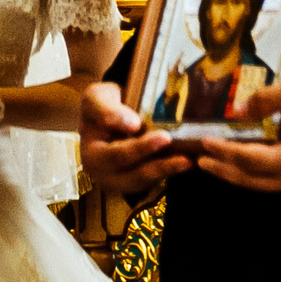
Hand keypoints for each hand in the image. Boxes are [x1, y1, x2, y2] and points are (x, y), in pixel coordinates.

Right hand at [79, 82, 191, 196]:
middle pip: (132, 172)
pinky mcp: (138, 182)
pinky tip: (189, 161)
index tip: (154, 133)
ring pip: (145, 180)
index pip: (115, 154)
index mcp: (91, 155)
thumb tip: (131, 124)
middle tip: (175, 147)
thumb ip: (106, 110)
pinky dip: (171, 171)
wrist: (111, 115)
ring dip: (167, 170)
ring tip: (188, 161)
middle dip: (155, 161)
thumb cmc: (103, 105)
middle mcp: (105, 174)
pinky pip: (154, 181)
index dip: (138, 148)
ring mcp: (122, 181)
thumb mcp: (96, 98)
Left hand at [192, 72, 280, 194]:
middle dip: (224, 171)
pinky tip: (251, 163)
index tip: (203, 142)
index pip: (250, 160)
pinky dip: (261, 174)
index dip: (224, 151)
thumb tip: (238, 112)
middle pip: (254, 181)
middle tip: (201, 161)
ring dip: (241, 175)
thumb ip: (264, 100)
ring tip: (219, 162)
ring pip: (267, 186)